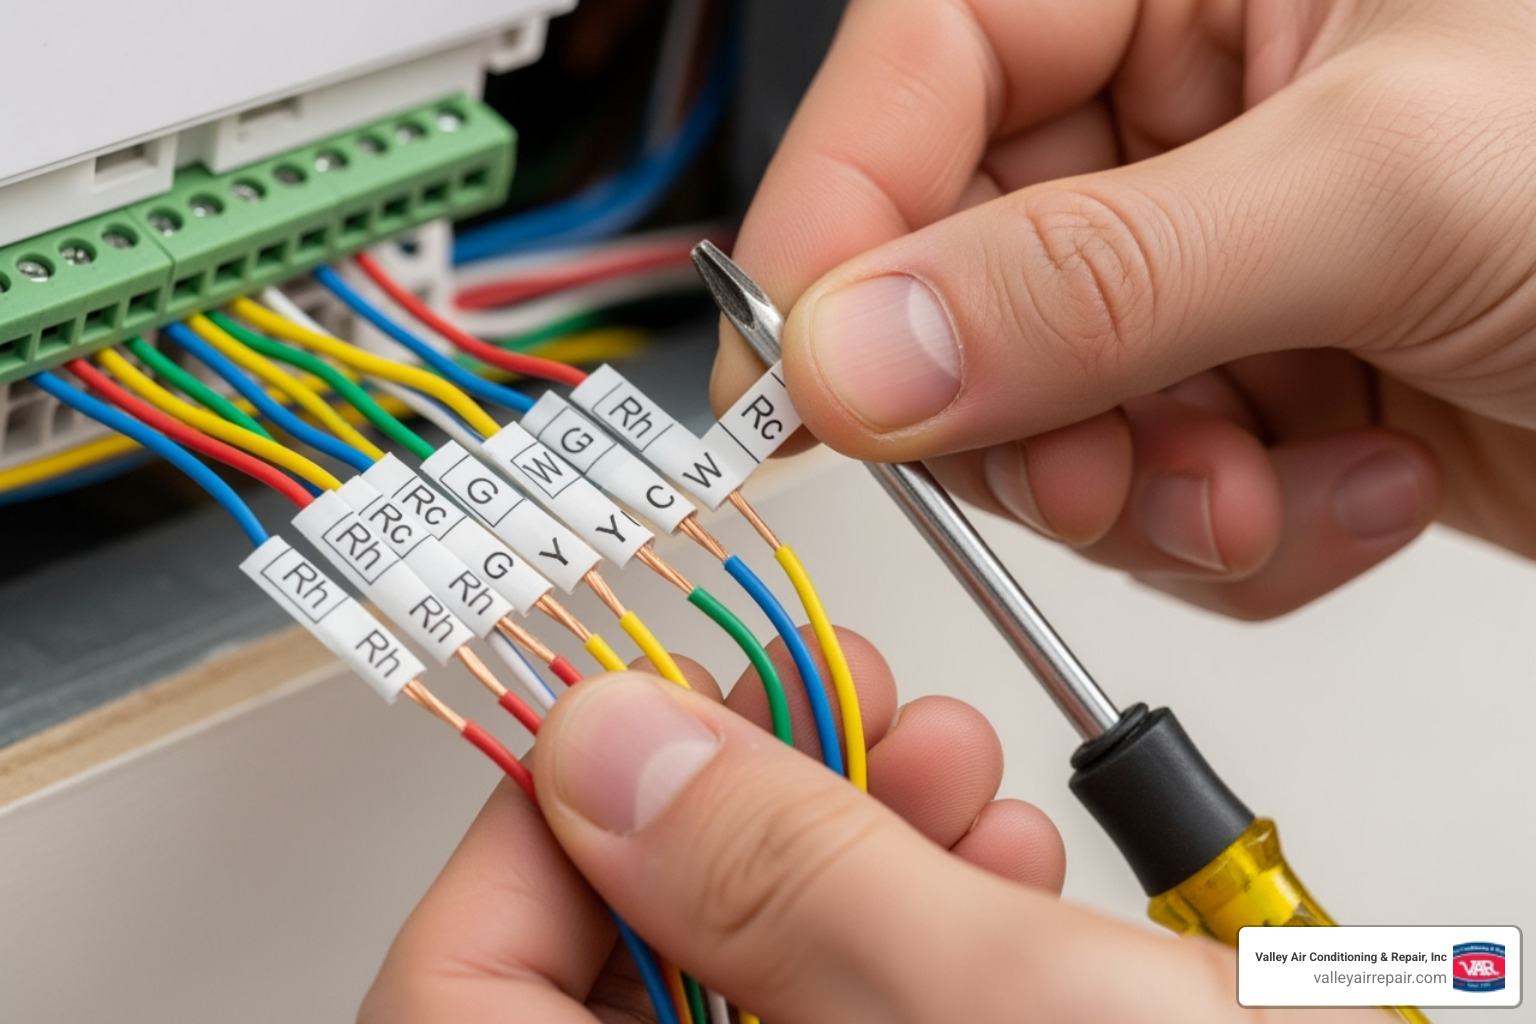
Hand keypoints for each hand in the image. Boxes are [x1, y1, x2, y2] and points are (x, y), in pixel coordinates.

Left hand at [363, 641, 1385, 1022]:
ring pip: (745, 979)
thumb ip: (785, 873)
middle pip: (613, 968)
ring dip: (841, 840)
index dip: (533, 827)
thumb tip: (613, 742)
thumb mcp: (1002, 1009)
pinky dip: (914, 915)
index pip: (457, 993)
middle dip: (728, 806)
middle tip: (817, 701)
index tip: (626, 707)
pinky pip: (848, 1010)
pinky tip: (1002, 858)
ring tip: (946, 760)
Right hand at [715, 0, 1535, 617]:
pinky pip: (1158, 480)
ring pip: (1050, 407)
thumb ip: (1095, 274)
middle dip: (1020, 405)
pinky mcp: (1264, 377)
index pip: (917, 79)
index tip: (801, 385)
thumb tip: (860, 353)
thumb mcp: (1385, 187)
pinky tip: (1350, 481)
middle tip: (1090, 467)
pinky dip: (1238, 524)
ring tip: (1260, 484)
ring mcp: (1217, 260)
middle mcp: (1188, 108)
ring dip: (1138, 484)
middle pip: (962, 272)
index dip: (838, 235)